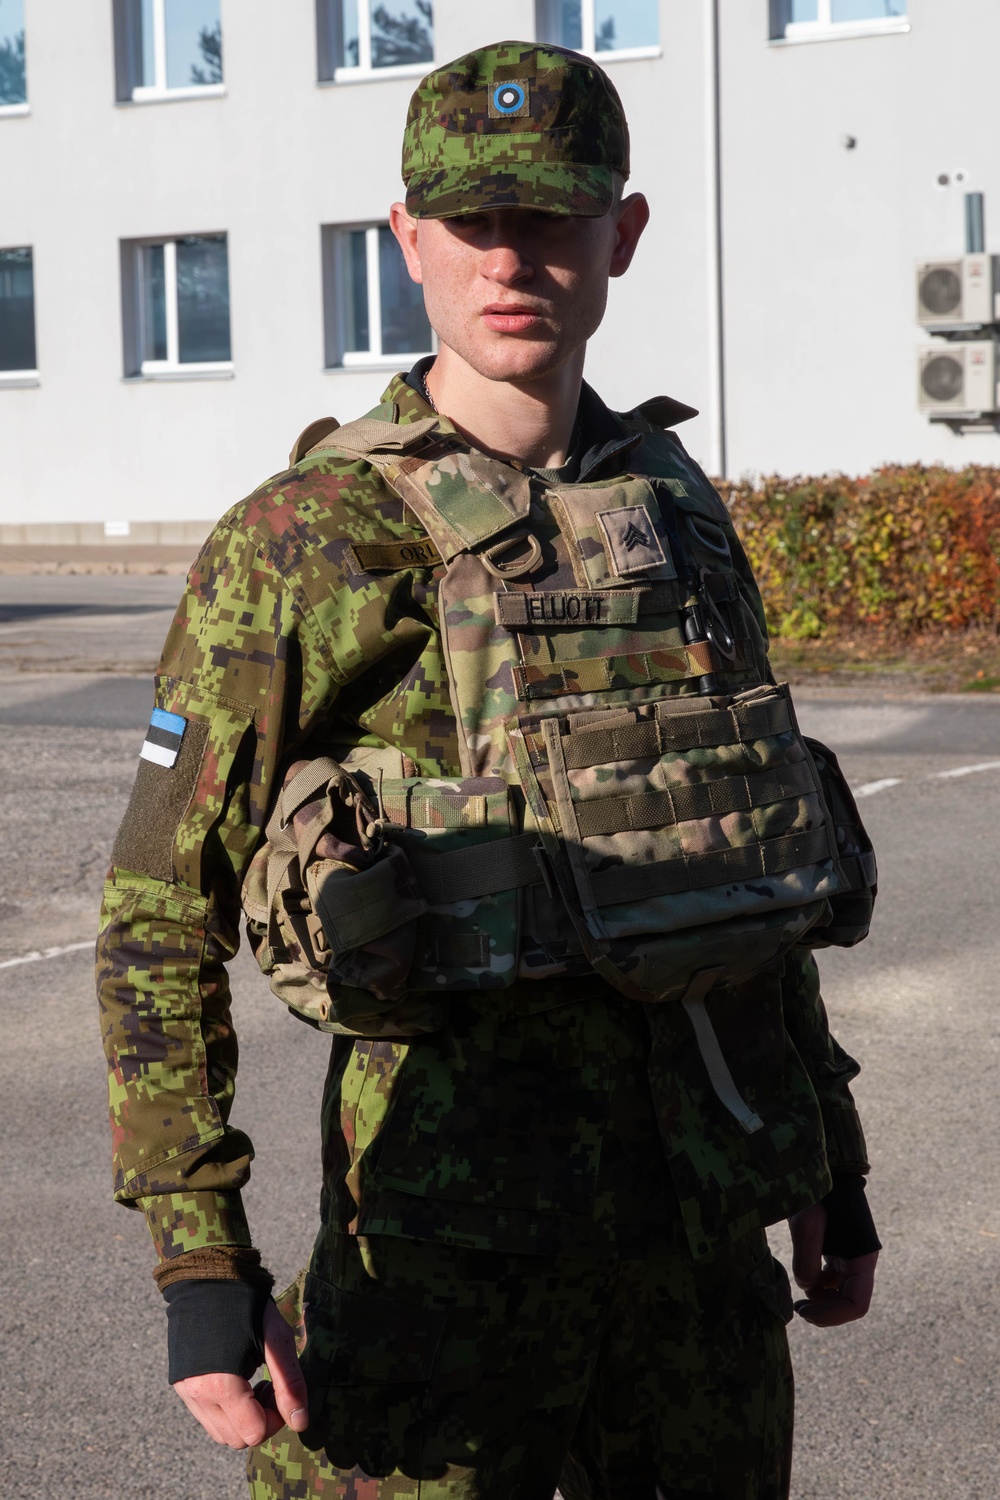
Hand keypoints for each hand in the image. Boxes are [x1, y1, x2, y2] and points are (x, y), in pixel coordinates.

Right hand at [173, 1298, 308, 1447]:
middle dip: (260, 1421)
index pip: (254, 1434)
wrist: (207, 1277)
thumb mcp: (276, 1339)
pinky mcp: (181, 1384)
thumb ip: (289, 1383)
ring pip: (220, 1433)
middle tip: (268, 1386)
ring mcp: (185, 1392)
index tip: (279, 1391)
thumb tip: (300, 1424)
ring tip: (253, 1382)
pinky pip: (206, 1417)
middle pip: (236, 1439)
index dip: (275, 1420)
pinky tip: (236, 1378)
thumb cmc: (247, 1305)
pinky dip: (226, 1410)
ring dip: (242, 1419)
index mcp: (222, 1385)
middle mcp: (198, 1395)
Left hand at [788, 1201, 878, 1326]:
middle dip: (825, 1310)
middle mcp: (860, 1262)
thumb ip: (807, 1260)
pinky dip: (818, 1285)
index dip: (832, 1315)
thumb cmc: (818, 1193)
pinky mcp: (837, 1252)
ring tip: (798, 1296)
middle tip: (798, 1309)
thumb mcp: (807, 1224)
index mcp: (862, 1259)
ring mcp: (849, 1258)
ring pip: (839, 1293)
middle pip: (848, 1302)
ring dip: (820, 1299)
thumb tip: (808, 1287)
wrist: (823, 1171)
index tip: (805, 1311)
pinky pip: (831, 1280)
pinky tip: (805, 1277)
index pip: (856, 1304)